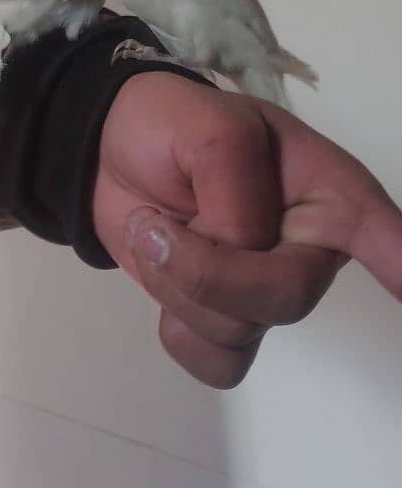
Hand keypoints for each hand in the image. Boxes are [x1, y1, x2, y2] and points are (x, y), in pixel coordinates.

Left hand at [93, 72, 401, 386]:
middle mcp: (308, 245)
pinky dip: (177, 327)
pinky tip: (164, 277)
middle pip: (287, 297)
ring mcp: (265, 286)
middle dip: (208, 271)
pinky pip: (217, 362)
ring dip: (177, 287)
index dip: (401, 264)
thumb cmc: (172, 125)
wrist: (114, 153)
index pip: (382, 233)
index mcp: (323, 189)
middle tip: (157, 227)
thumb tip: (244, 252)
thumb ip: (235, 185)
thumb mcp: (207, 127)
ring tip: (157, 231)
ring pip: (241, 332)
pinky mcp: (225, 317)